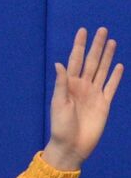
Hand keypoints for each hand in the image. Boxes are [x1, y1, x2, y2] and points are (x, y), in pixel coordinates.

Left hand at [42, 27, 122, 170]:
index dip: (79, 46)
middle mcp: (82, 87)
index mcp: (69, 86)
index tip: (82, 31)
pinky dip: (116, 76)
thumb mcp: (58, 104)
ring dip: (107, 56)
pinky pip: (111, 87)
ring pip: (102, 71)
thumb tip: (59, 63)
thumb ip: (61, 84)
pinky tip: (119, 66)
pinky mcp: (104, 104)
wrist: (71, 147)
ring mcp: (94, 95)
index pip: (75, 61)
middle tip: (102, 30)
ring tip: (112, 41)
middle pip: (92, 62)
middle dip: (96, 46)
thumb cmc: (60, 127)